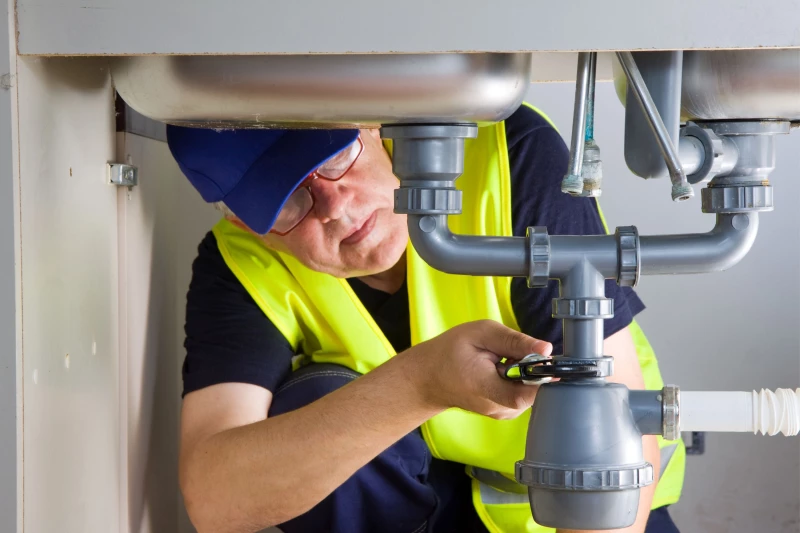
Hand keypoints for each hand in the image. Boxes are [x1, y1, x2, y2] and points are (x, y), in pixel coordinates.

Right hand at [403, 320, 552, 419]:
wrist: (429, 377)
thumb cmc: (449, 352)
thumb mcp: (481, 334)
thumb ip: (514, 341)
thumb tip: (546, 349)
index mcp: (486, 388)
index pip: (525, 395)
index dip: (541, 377)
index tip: (539, 358)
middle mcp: (496, 407)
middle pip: (533, 391)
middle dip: (530, 369)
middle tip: (510, 354)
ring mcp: (500, 413)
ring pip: (530, 393)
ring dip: (524, 375)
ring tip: (501, 362)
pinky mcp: (503, 412)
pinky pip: (522, 396)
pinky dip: (518, 382)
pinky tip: (501, 372)